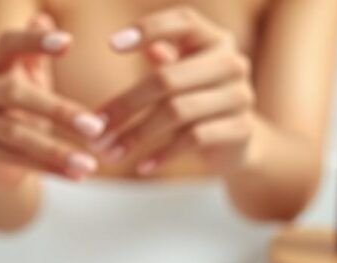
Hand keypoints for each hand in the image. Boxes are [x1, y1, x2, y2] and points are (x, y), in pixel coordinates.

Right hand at [0, 15, 106, 180]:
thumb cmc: (21, 107)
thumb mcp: (30, 77)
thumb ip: (36, 53)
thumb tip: (43, 18)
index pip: (8, 43)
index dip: (35, 42)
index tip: (69, 43)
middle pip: (15, 94)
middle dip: (60, 111)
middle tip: (97, 128)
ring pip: (17, 134)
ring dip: (58, 151)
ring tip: (91, 164)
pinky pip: (15, 159)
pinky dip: (49, 169)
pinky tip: (77, 176)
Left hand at [94, 7, 257, 175]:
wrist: (238, 141)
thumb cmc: (197, 100)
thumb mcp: (179, 75)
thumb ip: (157, 60)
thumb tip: (118, 42)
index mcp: (214, 39)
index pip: (183, 22)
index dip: (149, 29)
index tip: (111, 46)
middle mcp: (231, 62)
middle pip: (167, 78)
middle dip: (126, 105)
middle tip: (95, 128)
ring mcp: (239, 95)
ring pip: (177, 111)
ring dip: (137, 135)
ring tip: (109, 152)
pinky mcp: (241, 128)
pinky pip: (194, 139)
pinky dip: (163, 153)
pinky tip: (141, 166)